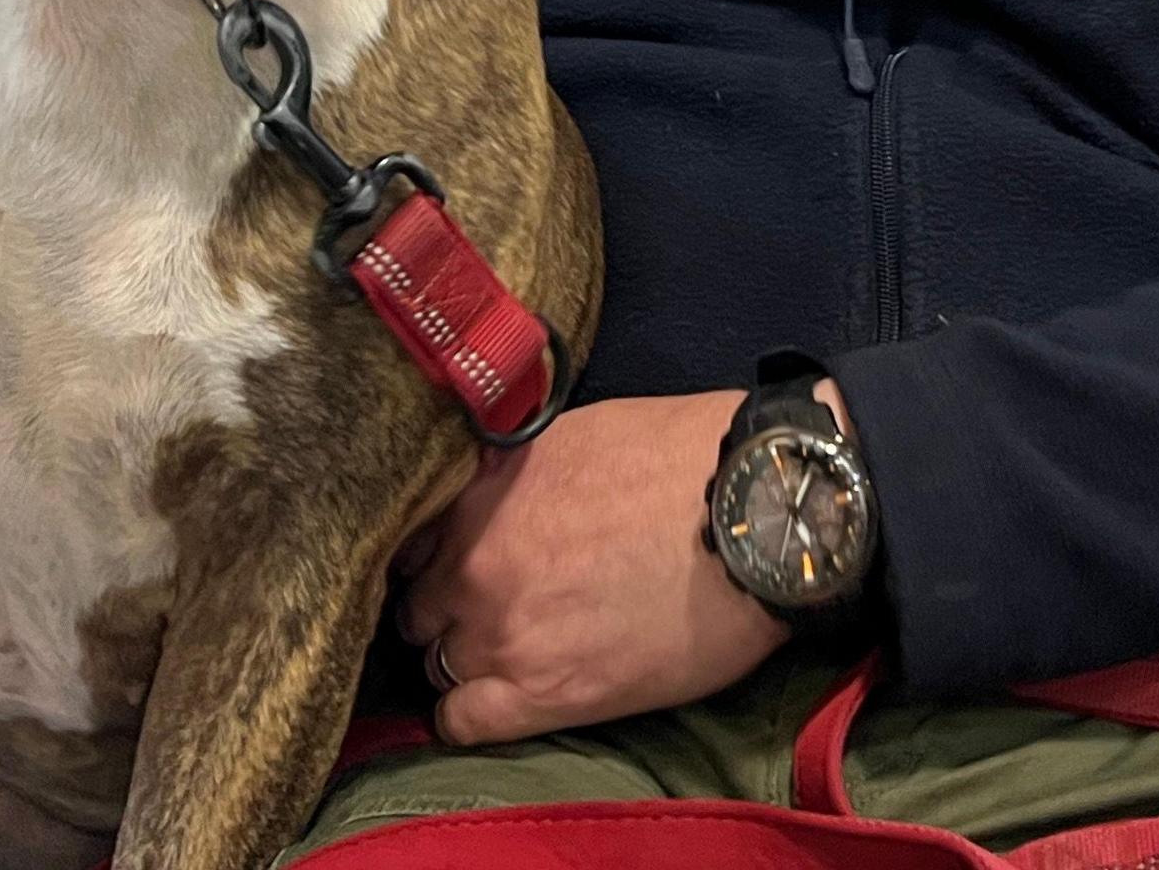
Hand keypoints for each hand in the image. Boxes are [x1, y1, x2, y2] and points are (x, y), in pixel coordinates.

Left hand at [393, 389, 786, 745]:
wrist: (750, 515)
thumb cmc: (679, 459)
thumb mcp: (571, 435)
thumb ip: (509, 471)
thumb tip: (489, 486)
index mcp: (476, 498)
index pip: (409, 547)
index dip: (434, 561)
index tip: (455, 568)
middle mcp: (472, 568)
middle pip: (420, 611)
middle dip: (447, 612)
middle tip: (490, 613)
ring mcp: (503, 635)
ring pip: (437, 666)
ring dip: (464, 662)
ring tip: (510, 658)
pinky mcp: (544, 695)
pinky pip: (461, 723)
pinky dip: (466, 718)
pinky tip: (492, 707)